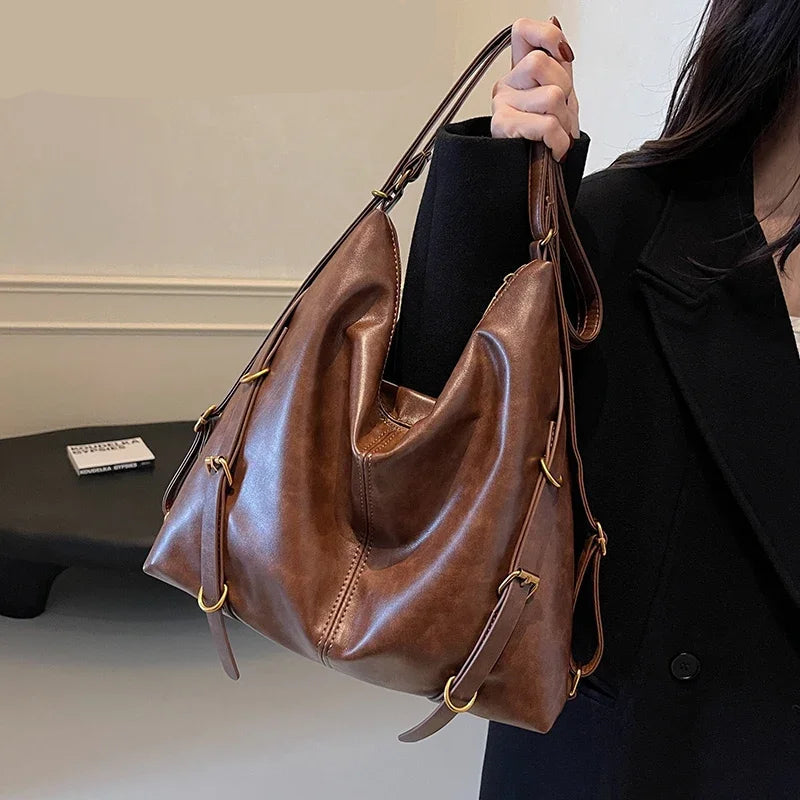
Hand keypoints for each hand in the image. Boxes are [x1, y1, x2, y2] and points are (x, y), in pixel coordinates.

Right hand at [491, 16, 579, 161]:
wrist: (539, 178)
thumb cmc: (547, 139)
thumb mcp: (560, 96)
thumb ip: (558, 64)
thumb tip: (554, 22)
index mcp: (519, 73)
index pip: (522, 30)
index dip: (546, 35)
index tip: (563, 55)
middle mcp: (506, 85)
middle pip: (541, 64)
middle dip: (565, 91)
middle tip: (561, 114)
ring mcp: (501, 105)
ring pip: (551, 95)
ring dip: (564, 121)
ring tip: (557, 135)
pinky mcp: (502, 127)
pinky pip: (545, 124)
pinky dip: (558, 140)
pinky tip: (554, 148)